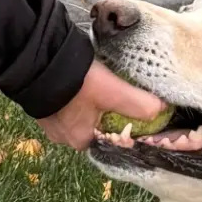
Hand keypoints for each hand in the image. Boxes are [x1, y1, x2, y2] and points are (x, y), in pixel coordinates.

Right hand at [38, 62, 166, 148]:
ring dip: (87, 102)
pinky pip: (64, 103)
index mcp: (81, 141)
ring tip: (95, 83)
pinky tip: (79, 80)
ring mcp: (49, 121)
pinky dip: (73, 94)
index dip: (122, 125)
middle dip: (103, 111)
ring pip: (78, 115)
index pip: (110, 139)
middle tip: (111, 90)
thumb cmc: (76, 82)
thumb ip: (140, 105)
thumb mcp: (114, 93)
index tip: (127, 106)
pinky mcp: (41, 104)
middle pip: (94, 127)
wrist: (37, 61)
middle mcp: (63, 137)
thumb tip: (163, 110)